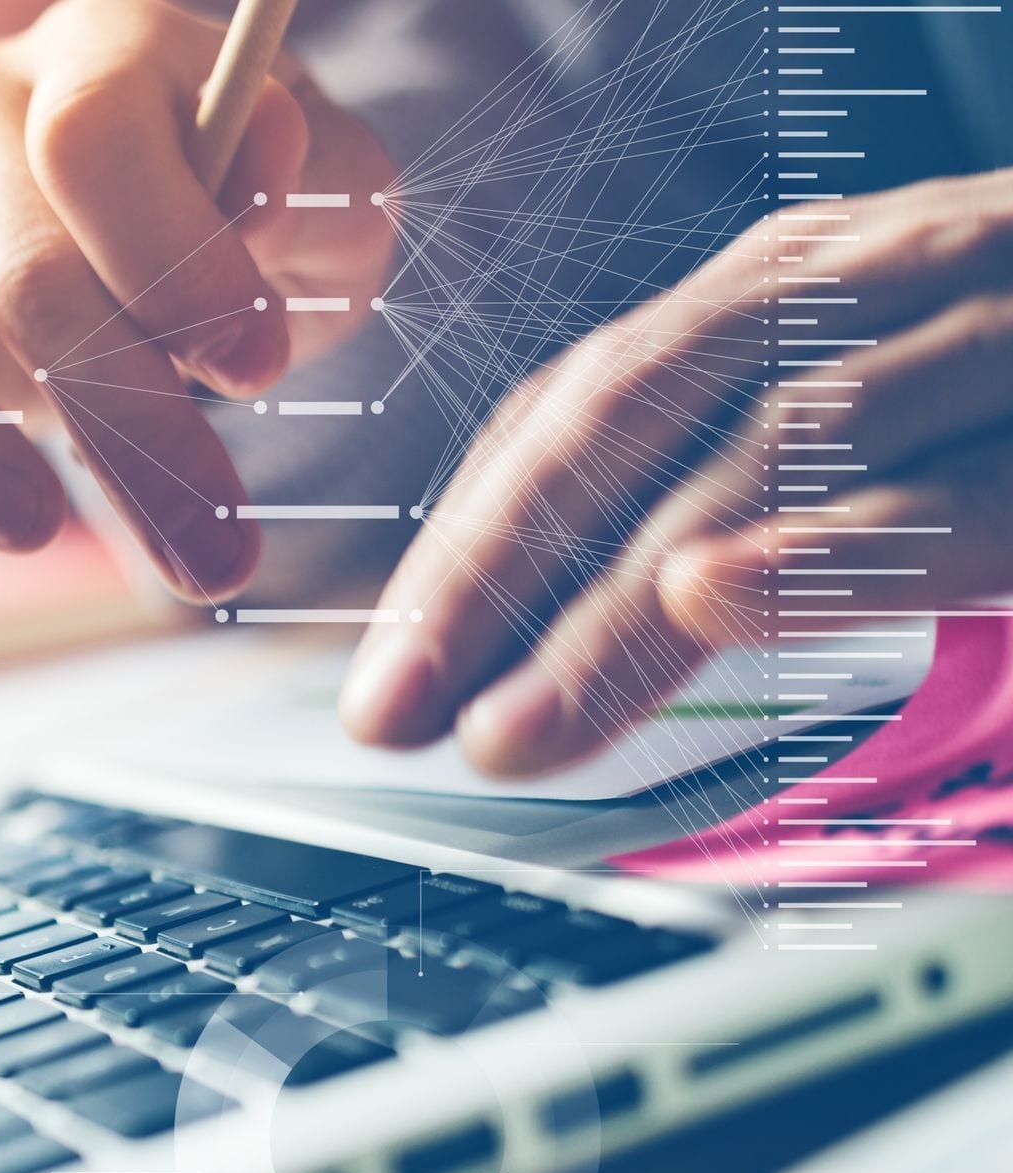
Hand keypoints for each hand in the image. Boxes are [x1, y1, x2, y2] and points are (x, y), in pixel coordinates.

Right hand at [0, 0, 393, 600]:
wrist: (152, 244)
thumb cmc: (244, 212)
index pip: (95, 138)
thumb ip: (305, 182)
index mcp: (98, 58)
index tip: (254, 365)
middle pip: (20, 270)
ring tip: (34, 529)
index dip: (174, 258)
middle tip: (214, 554)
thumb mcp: (319, 188)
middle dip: (131, 428)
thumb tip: (253, 195)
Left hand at [341, 168, 1012, 775]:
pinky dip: (833, 546)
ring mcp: (993, 335)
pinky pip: (960, 495)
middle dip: (498, 579)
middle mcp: (871, 282)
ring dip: (623, 606)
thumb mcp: (854, 391)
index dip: (467, 542)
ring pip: (764, 460)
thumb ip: (721, 462)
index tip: (388, 670)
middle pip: (634, 417)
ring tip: (523, 723)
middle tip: (408, 713)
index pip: (578, 404)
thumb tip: (566, 593)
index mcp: (786, 283)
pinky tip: (716, 597)